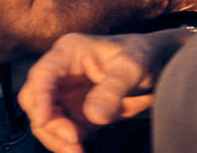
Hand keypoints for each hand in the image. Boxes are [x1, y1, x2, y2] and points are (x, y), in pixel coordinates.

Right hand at [19, 30, 190, 152]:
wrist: (162, 66)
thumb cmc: (147, 56)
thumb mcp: (133, 68)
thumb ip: (113, 89)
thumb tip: (94, 116)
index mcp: (69, 52)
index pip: (43, 75)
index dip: (39, 98)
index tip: (43, 120)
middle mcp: (62, 72)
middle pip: (34, 99)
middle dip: (47, 122)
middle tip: (73, 138)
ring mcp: (67, 94)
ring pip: (43, 119)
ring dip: (55, 138)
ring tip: (78, 151)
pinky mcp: (77, 114)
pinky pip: (60, 132)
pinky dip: (65, 144)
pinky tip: (81, 152)